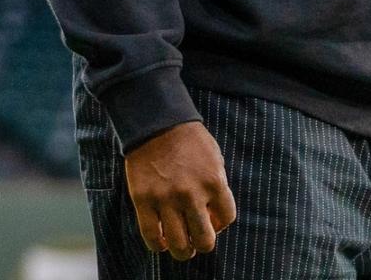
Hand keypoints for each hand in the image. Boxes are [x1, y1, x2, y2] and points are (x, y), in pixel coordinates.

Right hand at [123, 120, 237, 260]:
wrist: (157, 121)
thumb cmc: (189, 139)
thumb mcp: (214, 157)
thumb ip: (217, 186)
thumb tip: (216, 217)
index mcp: (214, 181)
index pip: (227, 219)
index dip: (220, 223)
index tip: (212, 219)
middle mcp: (192, 194)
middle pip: (204, 241)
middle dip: (203, 243)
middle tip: (197, 239)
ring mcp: (166, 199)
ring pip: (179, 246)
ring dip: (183, 250)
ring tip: (182, 245)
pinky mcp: (144, 201)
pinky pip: (152, 238)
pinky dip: (159, 245)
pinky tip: (163, 239)